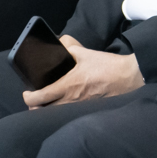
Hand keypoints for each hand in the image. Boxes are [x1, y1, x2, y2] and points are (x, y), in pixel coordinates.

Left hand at [24, 36, 142, 108]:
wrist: (128, 77)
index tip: (27, 92)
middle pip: (44, 112)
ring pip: (57, 114)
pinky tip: (66, 103)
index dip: (28, 97)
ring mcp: (80, 107)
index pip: (40, 97)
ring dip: (49, 109)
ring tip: (48, 102)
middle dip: (36, 107)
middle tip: (36, 100)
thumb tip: (60, 43)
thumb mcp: (86, 53)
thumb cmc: (108, 66)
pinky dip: (63, 110)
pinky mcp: (89, 109)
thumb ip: (70, 47)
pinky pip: (70, 113)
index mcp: (68, 85)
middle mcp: (71, 100)